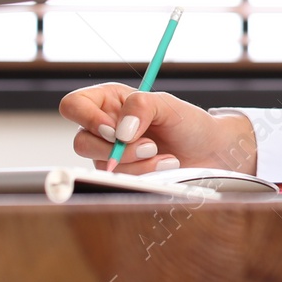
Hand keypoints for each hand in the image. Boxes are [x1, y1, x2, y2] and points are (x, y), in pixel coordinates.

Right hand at [59, 82, 258, 174]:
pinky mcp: (121, 174)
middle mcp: (103, 126)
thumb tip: (119, 132)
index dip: (86, 118)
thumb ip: (142, 107)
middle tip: (149, 145)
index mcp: (109, 100)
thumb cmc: (187, 122)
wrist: (208, 150)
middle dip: (116, 149)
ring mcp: (109, 153)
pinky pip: (118, 180)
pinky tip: (164, 165)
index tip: (115, 131)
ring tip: (163, 155)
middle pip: (81, 141)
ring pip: (100, 164)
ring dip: (135, 163)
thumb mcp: (167, 105)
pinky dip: (144, 174)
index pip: (73, 105)